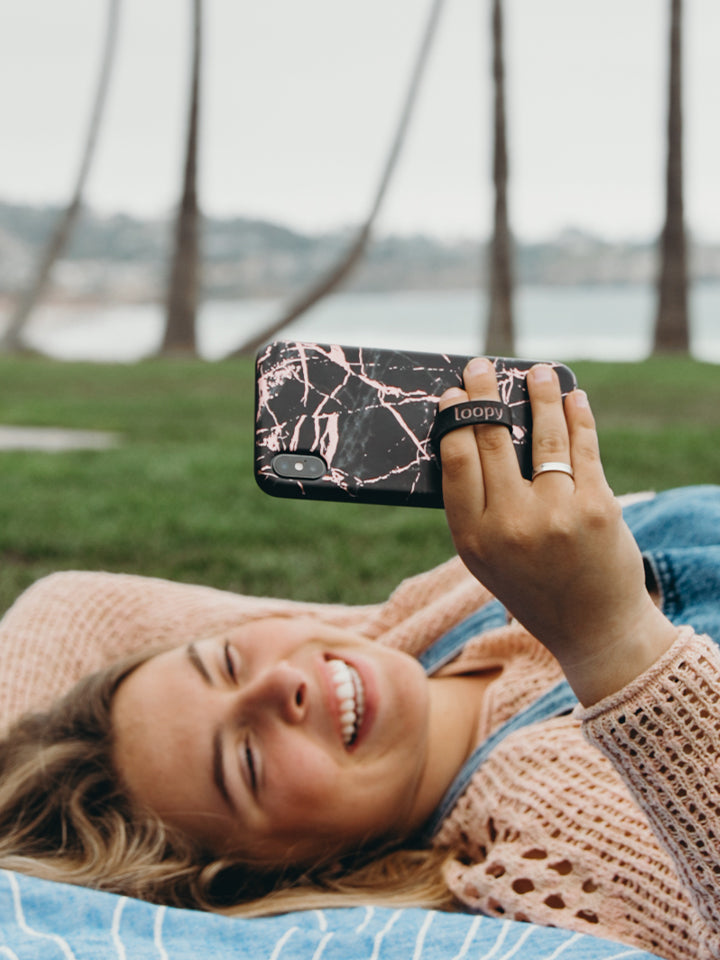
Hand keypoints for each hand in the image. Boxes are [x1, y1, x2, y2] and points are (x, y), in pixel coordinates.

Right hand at [439, 358, 676, 704]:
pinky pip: (584, 448)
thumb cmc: (532, 586)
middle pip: (492, 441)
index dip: (454, 420)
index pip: (456, 461)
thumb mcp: (486, 559)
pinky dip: (579, 417)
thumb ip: (475, 507)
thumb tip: (473, 436)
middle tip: (482, 366)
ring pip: (542, 436)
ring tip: (538, 372)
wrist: (593, 628)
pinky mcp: (598, 506)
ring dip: (539, 396)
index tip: (452, 394)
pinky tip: (574, 398)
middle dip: (485, 394)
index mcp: (473, 539)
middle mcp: (511, 524)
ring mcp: (557, 514)